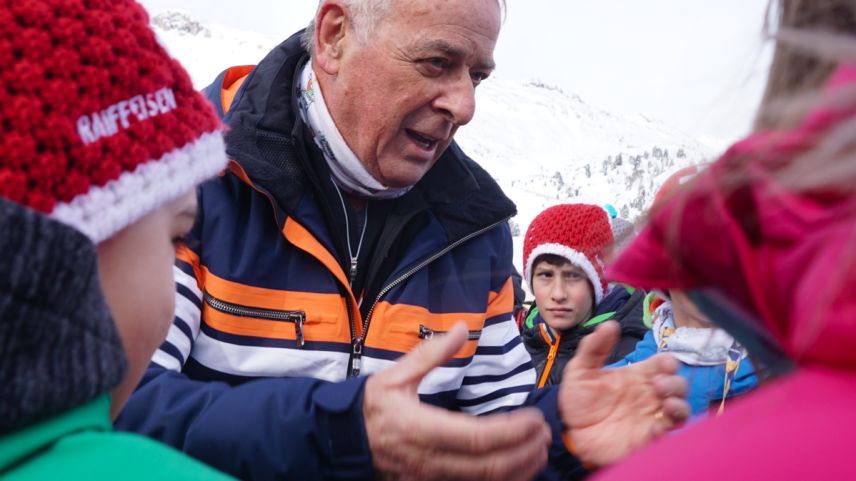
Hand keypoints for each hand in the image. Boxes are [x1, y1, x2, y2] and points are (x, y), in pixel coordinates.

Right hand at [364, 322, 551, 480]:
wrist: (342, 441)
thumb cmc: (370, 407)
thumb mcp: (395, 375)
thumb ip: (431, 354)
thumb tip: (461, 328)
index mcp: (423, 429)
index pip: (478, 436)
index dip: (512, 431)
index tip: (534, 419)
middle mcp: (430, 460)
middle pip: (489, 466)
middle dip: (524, 452)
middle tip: (546, 436)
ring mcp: (430, 479)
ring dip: (518, 470)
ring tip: (539, 453)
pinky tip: (516, 470)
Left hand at [559, 321, 689, 466]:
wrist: (570, 432)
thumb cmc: (579, 399)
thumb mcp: (580, 370)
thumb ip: (593, 348)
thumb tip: (609, 325)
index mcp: (638, 375)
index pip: (664, 364)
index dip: (668, 363)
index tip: (664, 364)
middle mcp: (650, 395)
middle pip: (678, 385)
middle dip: (675, 383)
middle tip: (658, 385)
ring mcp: (651, 417)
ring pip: (681, 410)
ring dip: (680, 406)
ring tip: (667, 404)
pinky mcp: (647, 439)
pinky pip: (667, 436)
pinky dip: (667, 430)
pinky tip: (656, 427)